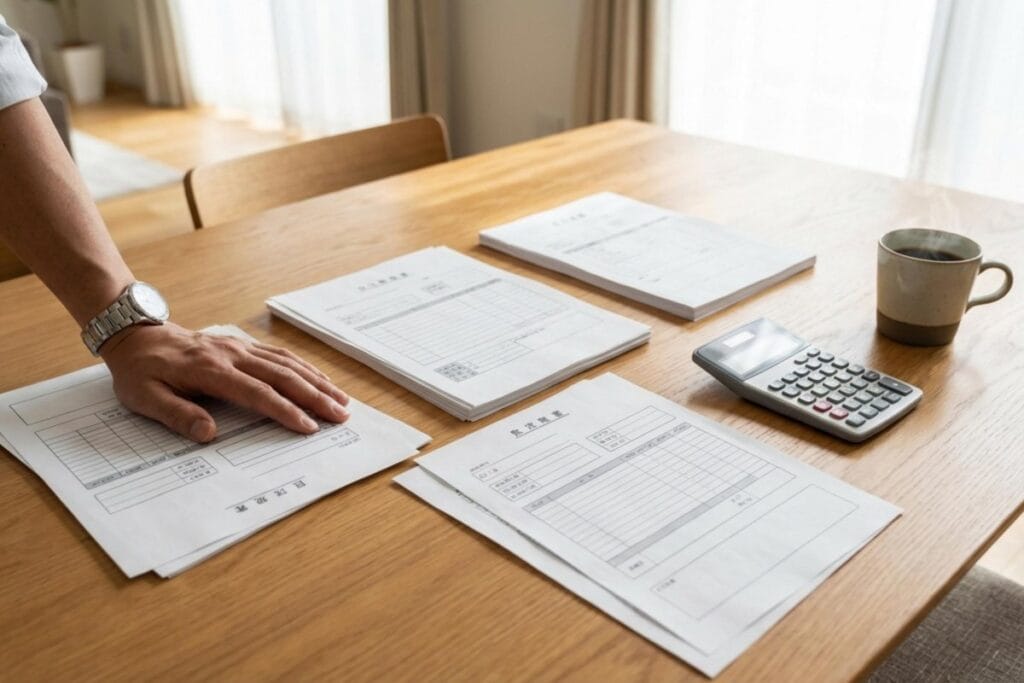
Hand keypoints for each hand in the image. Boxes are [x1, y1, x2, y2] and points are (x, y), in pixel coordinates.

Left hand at [100, 323, 349, 442]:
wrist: (136, 334)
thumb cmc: (140, 371)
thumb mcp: (145, 398)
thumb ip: (177, 415)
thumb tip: (209, 433)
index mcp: (210, 369)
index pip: (257, 392)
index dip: (285, 410)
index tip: (307, 427)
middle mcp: (232, 354)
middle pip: (283, 375)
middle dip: (315, 396)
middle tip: (341, 415)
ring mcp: (240, 347)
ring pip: (288, 363)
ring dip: (317, 382)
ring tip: (342, 400)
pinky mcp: (242, 345)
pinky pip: (280, 355)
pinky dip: (305, 368)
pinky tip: (320, 380)